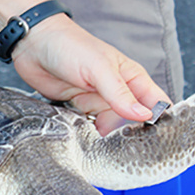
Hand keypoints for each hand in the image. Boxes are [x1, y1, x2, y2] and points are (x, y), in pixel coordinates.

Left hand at [11, 14, 171, 135]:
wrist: (33, 44)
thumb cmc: (70, 45)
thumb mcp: (99, 68)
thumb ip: (120, 94)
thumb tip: (144, 115)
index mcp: (132, 78)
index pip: (156, 103)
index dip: (161, 121)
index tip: (158, 141)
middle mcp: (117, 93)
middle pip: (133, 123)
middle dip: (129, 136)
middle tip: (123, 149)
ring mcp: (97, 103)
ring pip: (110, 129)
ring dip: (106, 138)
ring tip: (101, 146)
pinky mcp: (78, 111)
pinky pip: (88, 129)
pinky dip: (87, 136)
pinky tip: (84, 140)